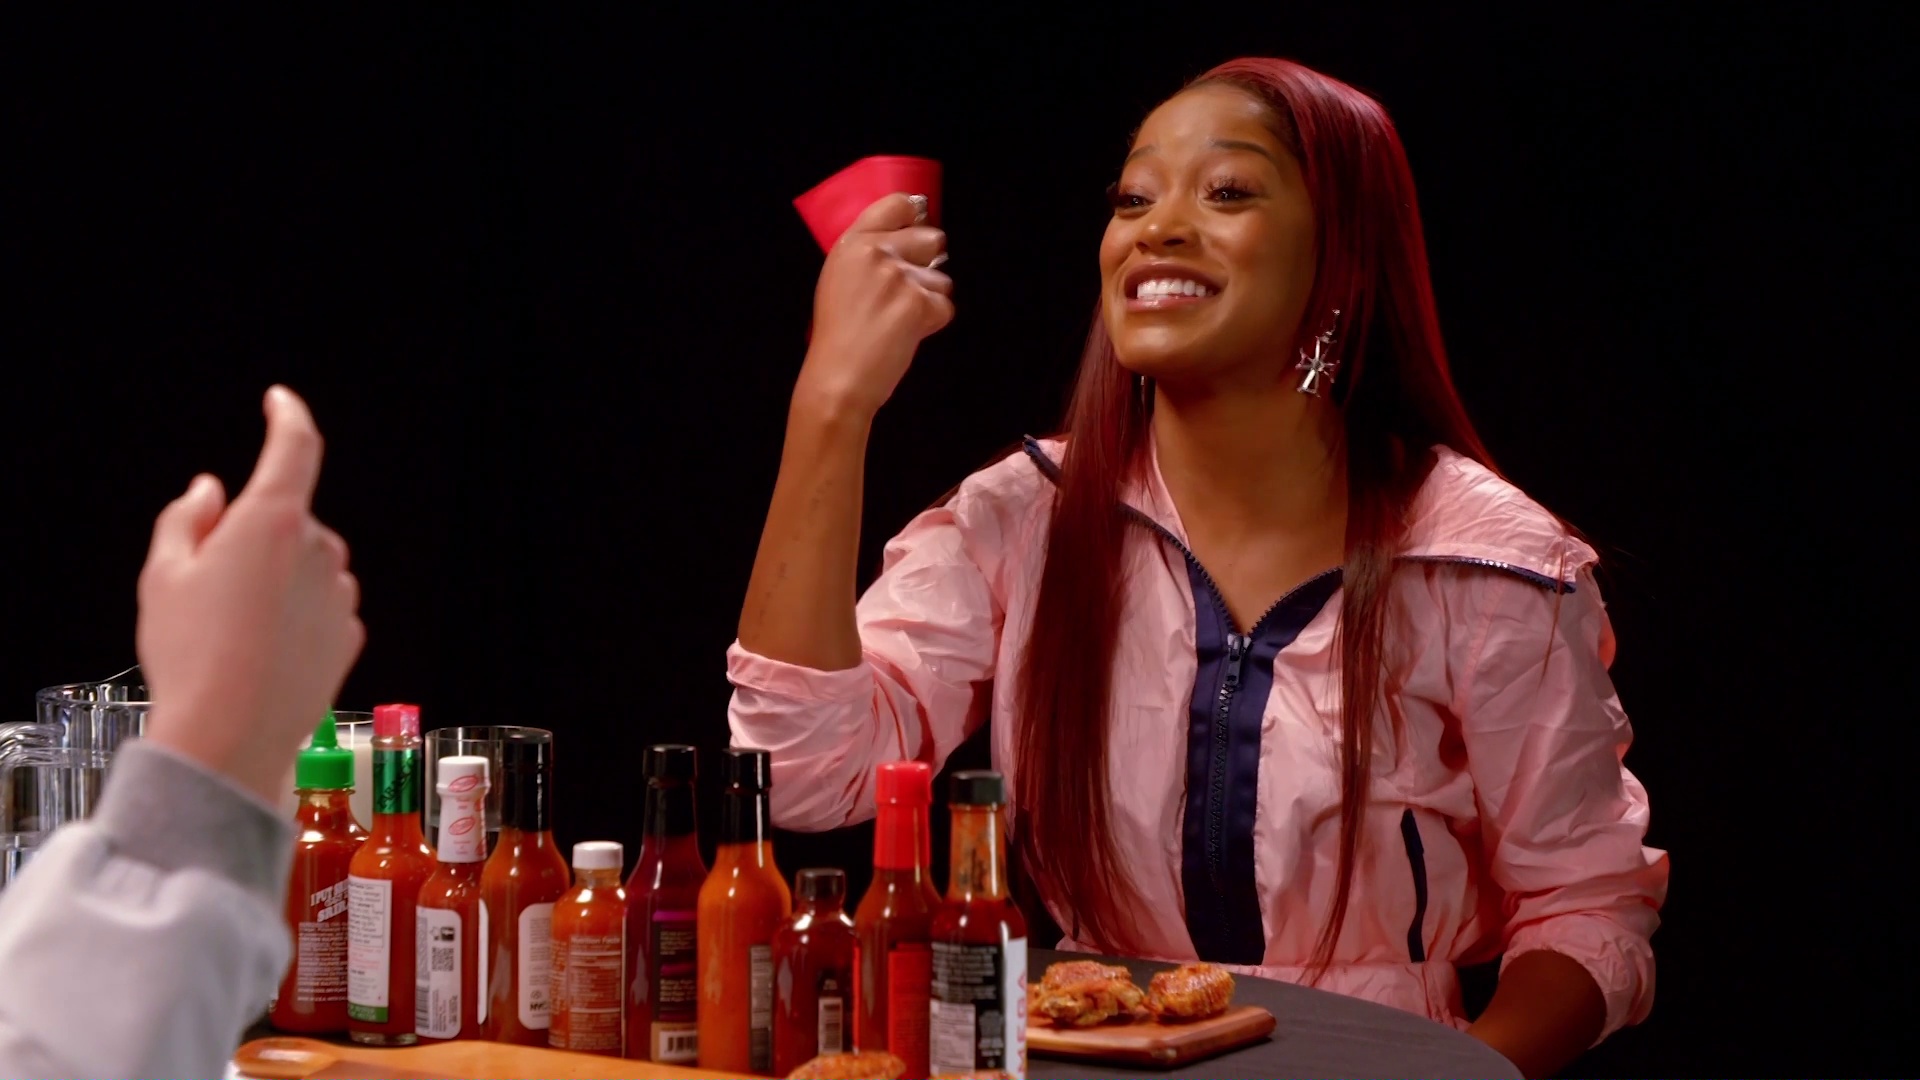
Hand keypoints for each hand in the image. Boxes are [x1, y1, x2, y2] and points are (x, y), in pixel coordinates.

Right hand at [136, 386, 365, 803]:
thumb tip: (209, 492)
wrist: (230, 736)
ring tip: (233, 633)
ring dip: (276, 582)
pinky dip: (295, 618)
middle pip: (288, 521)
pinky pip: (320, 607)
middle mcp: (319, 550)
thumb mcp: (163, 577)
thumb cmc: (191, 656)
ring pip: (306, 567)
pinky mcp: (350, 633)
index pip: (295, 447)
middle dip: (255, 539)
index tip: (280, 403)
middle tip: (210, 589)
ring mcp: (341, 593)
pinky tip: (262, 653)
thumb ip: (186, 519)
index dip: (288, 416)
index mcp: (273, 521)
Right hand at [794, 192, 953, 418]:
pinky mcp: (918, 303)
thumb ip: (870, 255)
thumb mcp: (840, 280)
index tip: (917, 232)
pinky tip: (906, 335)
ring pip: (941, 279)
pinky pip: (945, 308)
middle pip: (932, 238)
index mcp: (852, 243)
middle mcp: (876, 252)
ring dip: (929, 301)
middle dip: (929, 265)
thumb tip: (910, 240)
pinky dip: (932, 324)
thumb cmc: (838, 337)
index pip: (897, 205)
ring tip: (897, 322)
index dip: (914, 219)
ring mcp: (898, 276)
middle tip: (906, 292)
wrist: (838, 378)